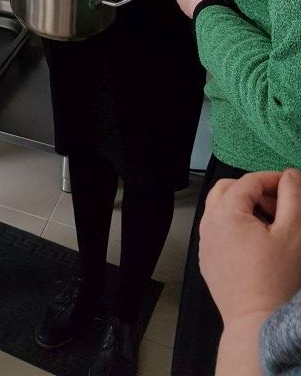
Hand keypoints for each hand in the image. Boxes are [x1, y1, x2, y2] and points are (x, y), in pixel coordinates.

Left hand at [200, 169, 300, 326]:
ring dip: (245, 208)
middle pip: (229, 190)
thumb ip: (292, 197)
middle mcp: (208, 222)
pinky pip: (219, 231)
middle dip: (255, 191)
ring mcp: (204, 241)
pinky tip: (258, 244)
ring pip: (222, 210)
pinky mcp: (207, 258)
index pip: (249, 181)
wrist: (256, 322)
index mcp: (225, 211)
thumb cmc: (276, 278)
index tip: (293, 185)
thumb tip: (290, 174)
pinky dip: (236, 226)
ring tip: (272, 225)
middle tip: (280, 206)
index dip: (273, 179)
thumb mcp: (292, 233)